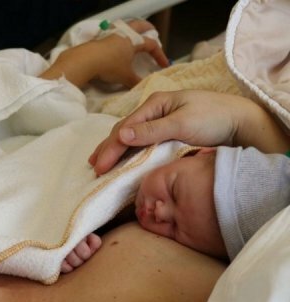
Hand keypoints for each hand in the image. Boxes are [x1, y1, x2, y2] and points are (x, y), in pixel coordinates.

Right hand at [89, 90, 249, 174]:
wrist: (239, 122)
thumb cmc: (213, 118)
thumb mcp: (182, 124)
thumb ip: (152, 130)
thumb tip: (121, 135)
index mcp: (155, 104)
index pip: (125, 128)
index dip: (111, 148)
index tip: (99, 167)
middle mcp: (153, 111)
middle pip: (123, 130)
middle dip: (107, 148)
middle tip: (93, 166)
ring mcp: (159, 120)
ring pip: (130, 135)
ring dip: (114, 149)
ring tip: (100, 162)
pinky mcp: (165, 131)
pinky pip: (140, 140)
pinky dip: (128, 150)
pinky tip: (121, 157)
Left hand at [93, 19, 169, 87]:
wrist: (87, 60)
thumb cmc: (109, 66)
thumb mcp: (125, 76)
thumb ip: (135, 81)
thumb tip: (142, 86)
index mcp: (133, 41)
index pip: (151, 45)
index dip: (160, 55)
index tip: (164, 64)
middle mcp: (124, 35)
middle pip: (139, 26)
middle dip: (148, 28)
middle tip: (152, 31)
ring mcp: (112, 35)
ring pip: (126, 28)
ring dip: (133, 30)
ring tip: (135, 37)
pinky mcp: (101, 40)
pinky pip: (116, 34)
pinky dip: (122, 37)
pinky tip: (118, 44)